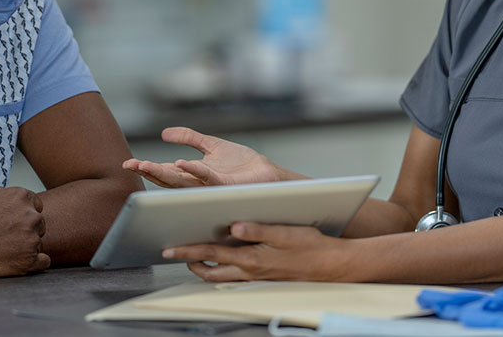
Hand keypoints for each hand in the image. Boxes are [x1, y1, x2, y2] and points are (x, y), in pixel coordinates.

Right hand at [0, 187, 49, 277]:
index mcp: (22, 197)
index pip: (37, 205)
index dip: (24, 215)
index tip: (13, 224)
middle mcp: (31, 216)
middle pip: (39, 224)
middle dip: (26, 231)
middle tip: (7, 239)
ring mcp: (31, 238)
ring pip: (39, 243)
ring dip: (27, 247)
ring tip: (5, 251)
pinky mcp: (29, 260)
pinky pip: (43, 262)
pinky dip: (34, 264)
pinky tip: (19, 263)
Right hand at [121, 127, 281, 187]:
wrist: (267, 173)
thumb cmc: (242, 164)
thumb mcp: (211, 145)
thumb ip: (189, 137)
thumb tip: (164, 133)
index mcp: (193, 174)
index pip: (165, 172)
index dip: (147, 168)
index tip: (128, 163)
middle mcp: (198, 183)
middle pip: (168, 179)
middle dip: (148, 172)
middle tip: (130, 166)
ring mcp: (210, 187)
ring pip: (182, 182)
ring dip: (163, 174)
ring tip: (145, 166)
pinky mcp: (224, 186)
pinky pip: (206, 178)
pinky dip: (193, 170)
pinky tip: (180, 163)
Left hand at [163, 222, 349, 281]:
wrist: (332, 265)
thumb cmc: (310, 247)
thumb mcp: (285, 233)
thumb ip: (258, 230)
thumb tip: (233, 226)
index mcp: (251, 258)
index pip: (211, 254)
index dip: (188, 251)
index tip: (170, 249)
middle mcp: (250, 271)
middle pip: (210, 271)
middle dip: (191, 263)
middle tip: (175, 253)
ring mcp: (256, 277)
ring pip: (221, 277)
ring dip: (205, 268)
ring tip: (195, 258)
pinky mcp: (264, 277)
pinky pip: (235, 277)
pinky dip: (222, 269)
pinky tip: (223, 261)